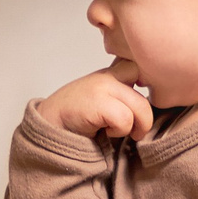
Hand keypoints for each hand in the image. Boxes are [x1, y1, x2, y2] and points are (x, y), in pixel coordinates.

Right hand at [37, 61, 154, 140]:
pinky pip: (125, 119)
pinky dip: (119, 131)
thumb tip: (148, 94)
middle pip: (147, 93)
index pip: (140, 67)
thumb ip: (121, 90)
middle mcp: (109, 75)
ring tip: (115, 130)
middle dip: (145, 117)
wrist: (49, 124)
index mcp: (112, 72)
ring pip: (141, 107)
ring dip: (132, 126)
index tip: (138, 104)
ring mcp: (103, 86)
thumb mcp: (102, 96)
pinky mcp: (98, 101)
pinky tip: (104, 131)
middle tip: (135, 130)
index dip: (147, 85)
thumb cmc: (77, 115)